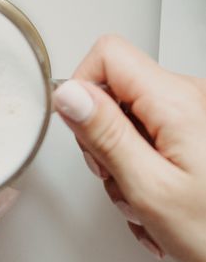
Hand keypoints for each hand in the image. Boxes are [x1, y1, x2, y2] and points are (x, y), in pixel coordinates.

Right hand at [53, 35, 205, 261]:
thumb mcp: (150, 189)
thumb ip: (106, 135)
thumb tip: (69, 94)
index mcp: (178, 102)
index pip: (107, 55)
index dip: (82, 91)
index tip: (84, 134)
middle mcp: (192, 97)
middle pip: (116, 92)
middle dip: (104, 141)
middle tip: (119, 179)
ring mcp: (197, 116)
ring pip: (131, 123)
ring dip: (125, 168)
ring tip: (145, 204)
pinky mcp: (198, 135)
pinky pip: (153, 140)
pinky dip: (145, 174)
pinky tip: (157, 207)